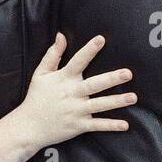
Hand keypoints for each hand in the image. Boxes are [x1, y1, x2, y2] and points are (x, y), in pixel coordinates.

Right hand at [14, 33, 135, 149]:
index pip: (78, 61)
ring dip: (117, 101)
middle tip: (128, 73)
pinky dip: (111, 126)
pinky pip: (97, 125)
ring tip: (133, 97)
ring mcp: (76, 110)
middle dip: (112, 79)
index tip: (101, 39)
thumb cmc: (36, 97)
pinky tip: (125, 125)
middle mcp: (72, 93)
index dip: (89, 50)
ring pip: (100, 105)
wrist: (28, 126)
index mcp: (64, 79)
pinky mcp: (79, 125)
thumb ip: (52, 54)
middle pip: (94, 84)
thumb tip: (61, 35)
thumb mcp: (41, 73)